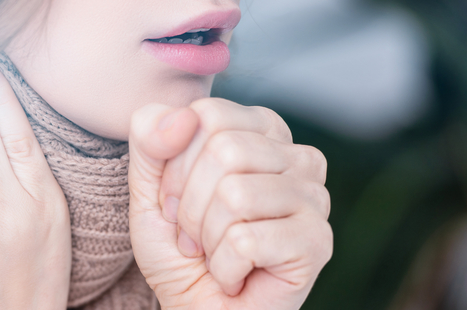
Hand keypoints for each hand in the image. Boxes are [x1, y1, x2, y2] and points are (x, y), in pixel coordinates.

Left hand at [128, 99, 332, 308]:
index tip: (177, 202)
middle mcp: (298, 156)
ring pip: (236, 195)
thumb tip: (182, 116)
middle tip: (196, 236)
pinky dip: (224, 266)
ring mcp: (315, 197)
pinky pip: (246, 240)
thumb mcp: (149, 189)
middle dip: (190, 205)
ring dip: (207, 238)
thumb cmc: (181, 252)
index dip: (175, 166)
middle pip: (224, 151)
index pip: (208, 115)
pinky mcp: (317, 241)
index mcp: (262, 130)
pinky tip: (238, 274)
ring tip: (217, 253)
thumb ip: (150, 139)